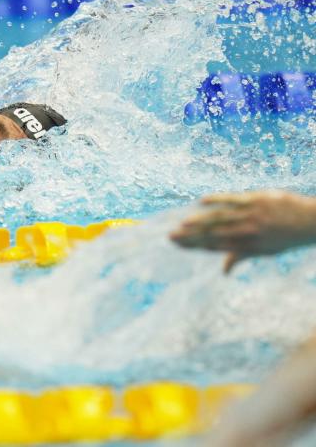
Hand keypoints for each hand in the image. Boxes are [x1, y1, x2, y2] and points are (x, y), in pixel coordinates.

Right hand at [170, 191, 315, 272]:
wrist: (310, 222)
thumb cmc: (285, 237)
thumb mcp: (264, 251)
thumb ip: (241, 256)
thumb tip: (224, 272)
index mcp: (247, 246)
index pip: (215, 246)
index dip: (194, 245)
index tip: (176, 244)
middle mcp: (247, 232)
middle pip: (213, 234)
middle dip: (191, 236)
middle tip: (170, 236)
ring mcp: (251, 215)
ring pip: (220, 219)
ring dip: (200, 222)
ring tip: (182, 224)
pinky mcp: (256, 200)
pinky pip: (233, 200)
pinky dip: (218, 200)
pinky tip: (202, 201)